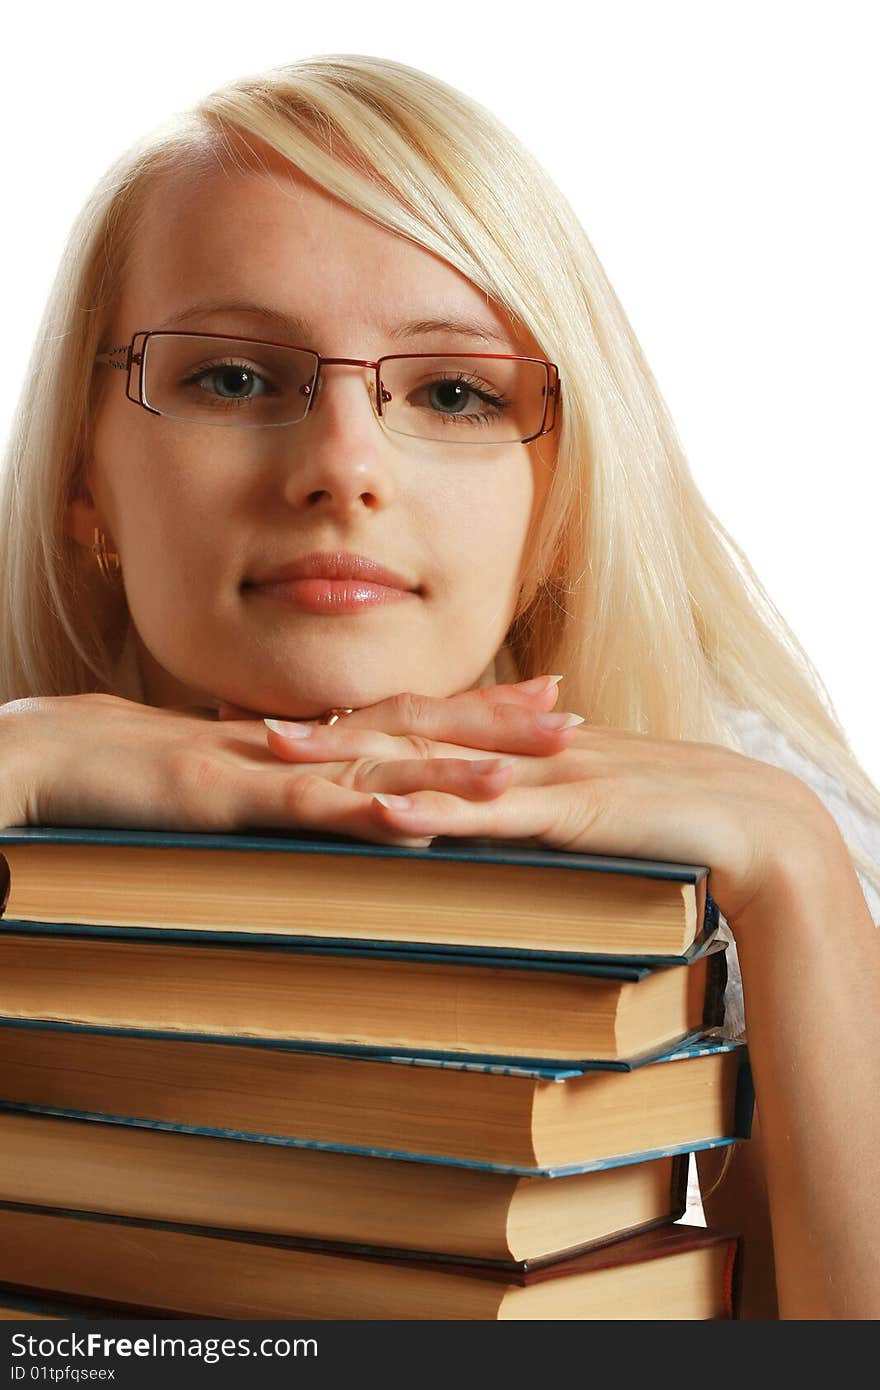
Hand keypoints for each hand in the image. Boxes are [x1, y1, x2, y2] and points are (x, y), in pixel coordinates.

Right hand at [0, 677, 577, 846]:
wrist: (52, 752)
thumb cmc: (131, 771)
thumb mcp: (223, 781)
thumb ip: (282, 790)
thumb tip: (332, 801)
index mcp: (303, 738)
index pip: (404, 718)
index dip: (473, 711)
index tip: (538, 702)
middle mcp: (299, 742)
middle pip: (413, 729)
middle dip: (494, 724)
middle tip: (569, 718)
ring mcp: (268, 765)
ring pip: (377, 763)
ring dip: (453, 766)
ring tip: (527, 770)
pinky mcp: (228, 797)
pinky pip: (307, 806)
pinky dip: (363, 811)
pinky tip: (416, 817)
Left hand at [291, 718, 837, 923]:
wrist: (743, 817)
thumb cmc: (662, 814)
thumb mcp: (577, 801)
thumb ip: (522, 802)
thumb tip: (473, 814)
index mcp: (513, 742)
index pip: (419, 724)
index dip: (350, 724)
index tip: (286, 727)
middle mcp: (515, 745)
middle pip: (405, 729)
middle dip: (326, 730)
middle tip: (249, 729)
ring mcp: (538, 774)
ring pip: (431, 759)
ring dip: (354, 756)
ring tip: (283, 755)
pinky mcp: (568, 810)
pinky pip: (489, 810)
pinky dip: (433, 808)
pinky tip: (381, 808)